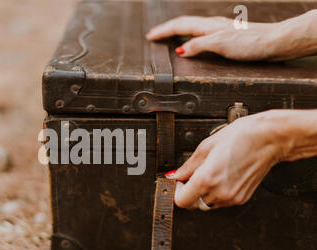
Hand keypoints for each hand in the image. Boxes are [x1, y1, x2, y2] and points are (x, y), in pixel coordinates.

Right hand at [146, 10, 316, 60]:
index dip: (163, 31)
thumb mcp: (221, 45)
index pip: (180, 27)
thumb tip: (181, 49)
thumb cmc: (251, 43)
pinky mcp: (226, 38)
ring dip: (177, 32)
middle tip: (154, 36)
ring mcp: (219, 31)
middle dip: (166, 30)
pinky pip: (201, 34)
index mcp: (208, 27)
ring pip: (192, 28)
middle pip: (184, 24)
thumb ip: (199, 46)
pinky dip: (190, 37)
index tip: (150, 37)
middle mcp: (212, 26)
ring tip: (168, 37)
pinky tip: (193, 42)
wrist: (274, 42)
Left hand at [168, 111, 284, 209]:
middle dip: (189, 192)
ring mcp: (232, 198)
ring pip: (206, 204)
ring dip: (203, 194)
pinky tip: (222, 177)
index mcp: (207, 178)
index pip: (181, 200)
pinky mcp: (242, 199)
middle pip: (193, 204)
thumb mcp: (207, 146)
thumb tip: (175, 176)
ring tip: (211, 173)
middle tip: (194, 176)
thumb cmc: (242, 136)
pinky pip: (221, 202)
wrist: (270, 138)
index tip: (180, 181)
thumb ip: (188, 166)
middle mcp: (220, 192)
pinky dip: (216, 193)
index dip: (177, 190)